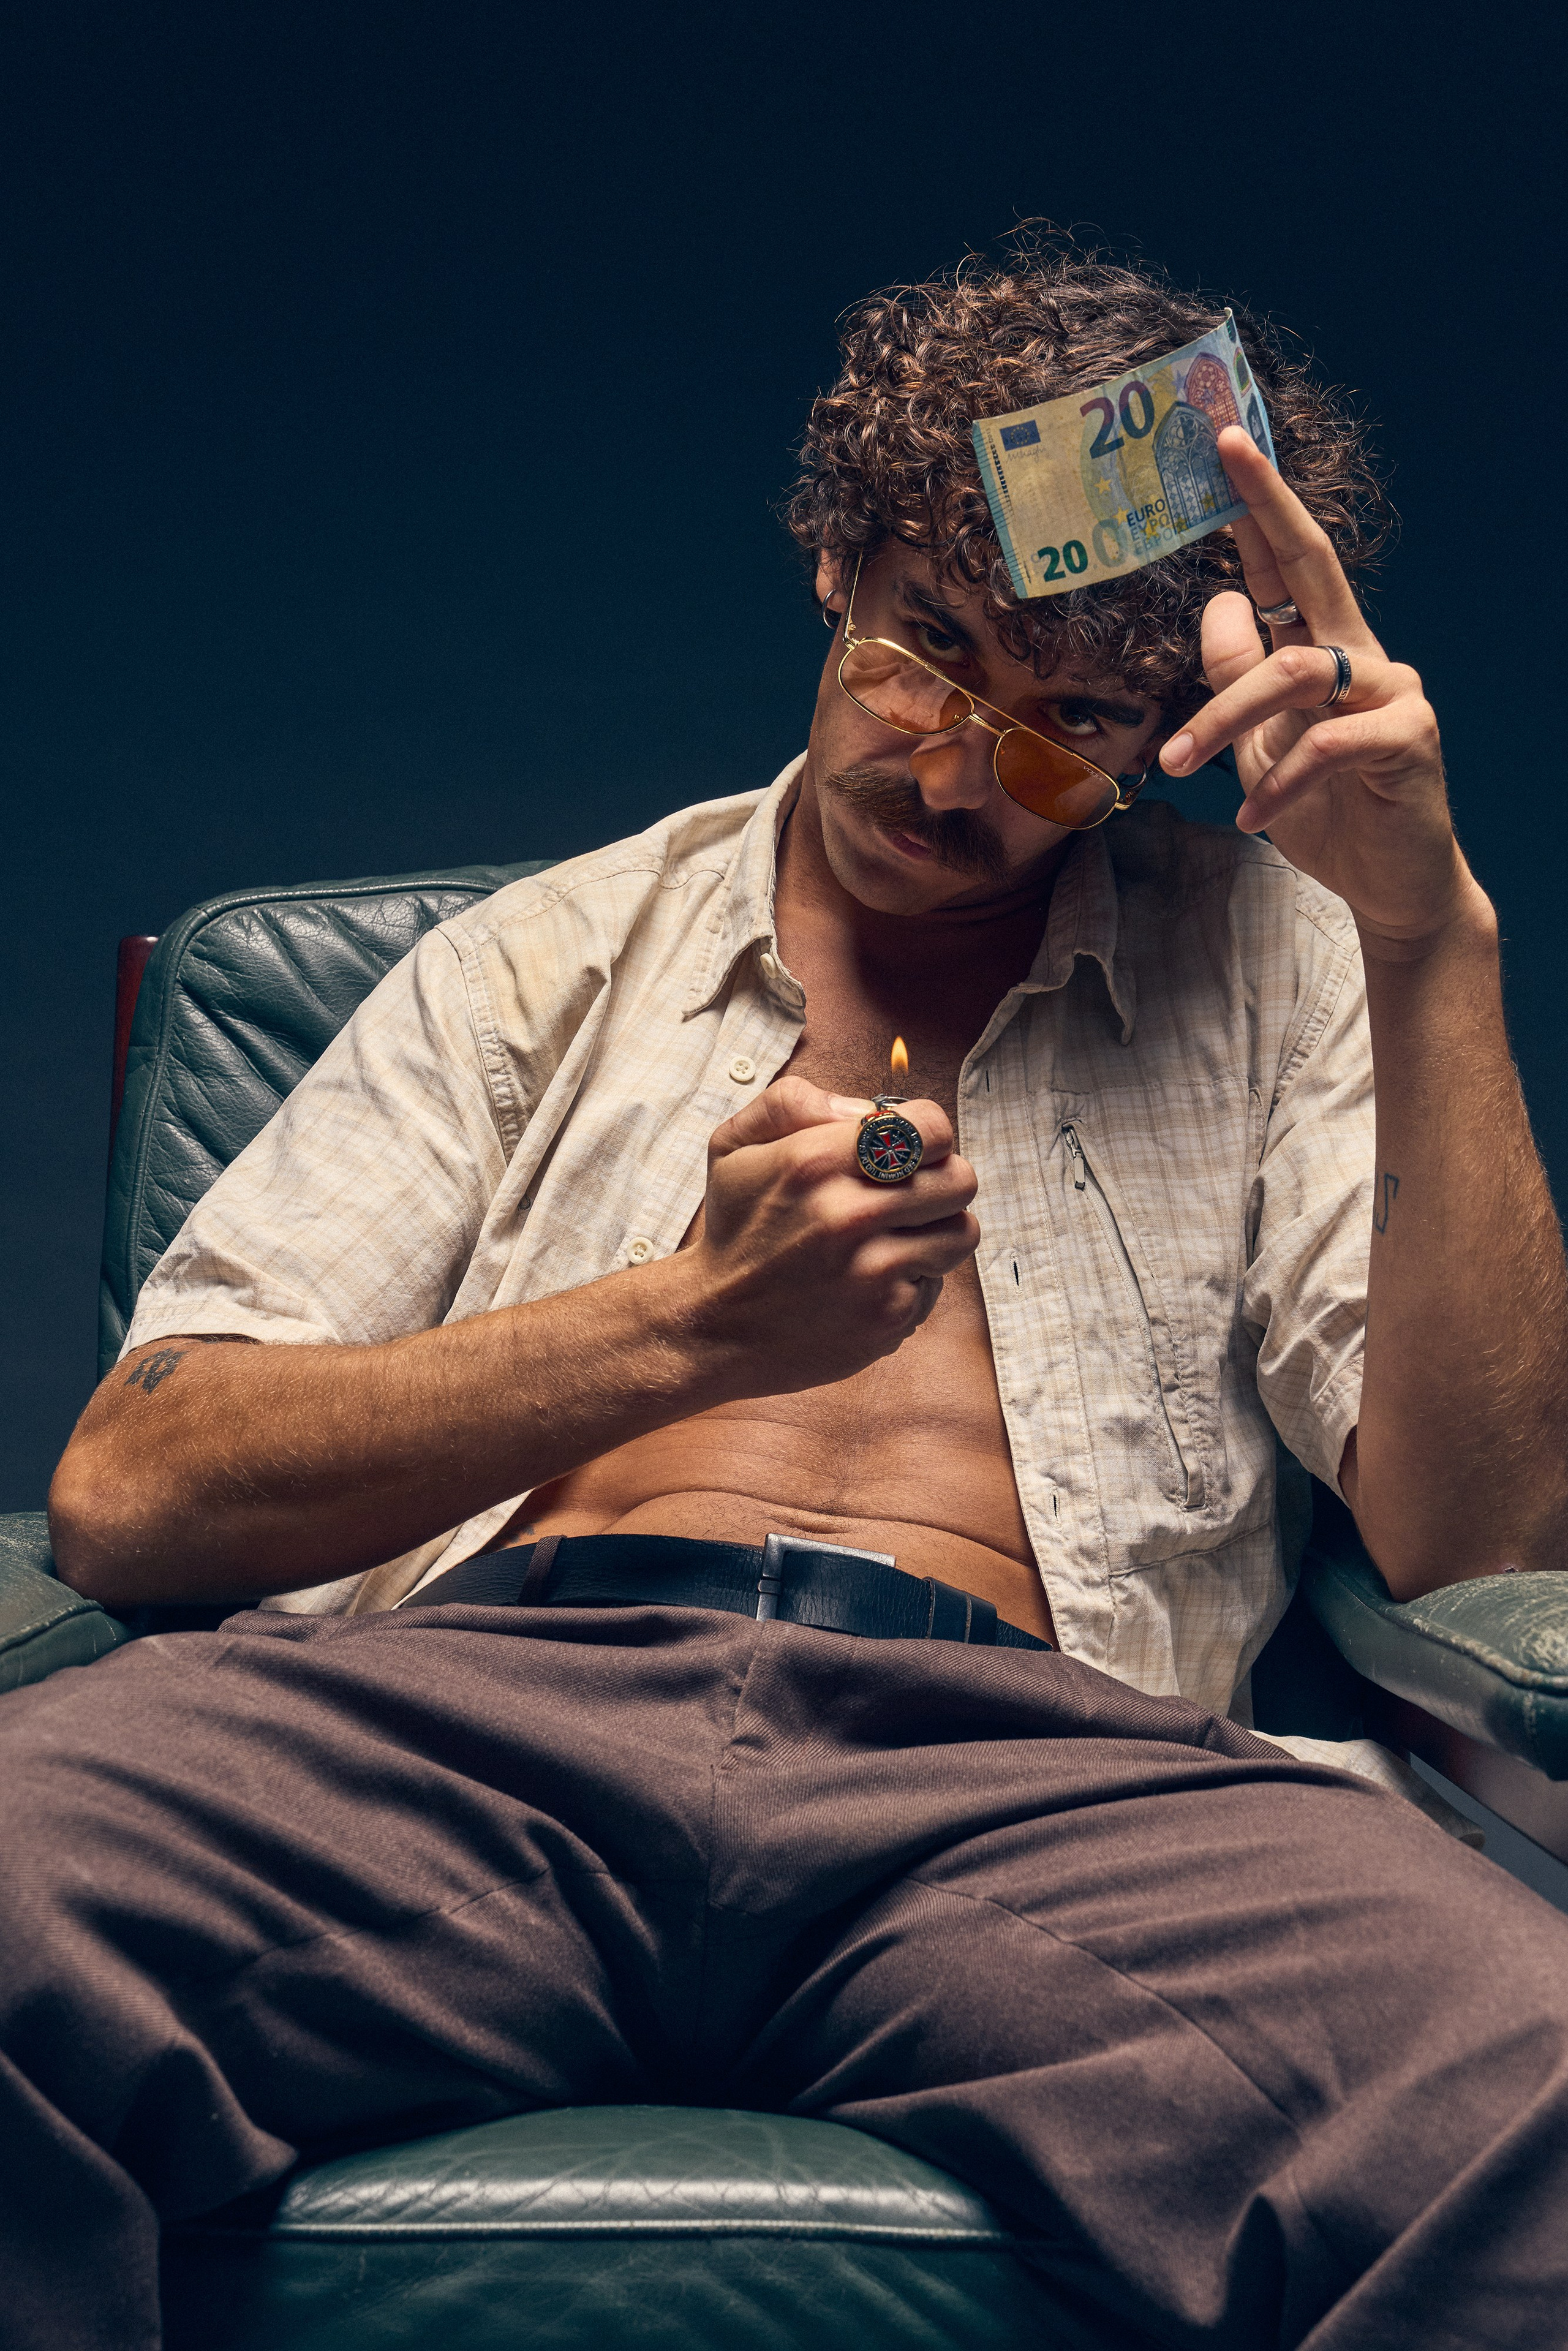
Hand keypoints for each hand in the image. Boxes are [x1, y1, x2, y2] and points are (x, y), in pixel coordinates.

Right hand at [690, 1075, 979, 1392]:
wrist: (713, 1325)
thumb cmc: (734, 1229)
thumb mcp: (735, 1146)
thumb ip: (794, 1103)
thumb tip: (870, 1109)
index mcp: (815, 1161)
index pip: (931, 1128)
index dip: (926, 1134)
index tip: (905, 1150)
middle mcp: (848, 1214)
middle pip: (960, 1178)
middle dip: (939, 1179)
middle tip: (907, 1193)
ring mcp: (872, 1271)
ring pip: (962, 1231)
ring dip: (935, 1231)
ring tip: (894, 1236)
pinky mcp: (886, 1316)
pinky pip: (937, 1283)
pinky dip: (911, 1280)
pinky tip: (869, 1281)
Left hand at [1159, 425, 1478, 952]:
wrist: (1389, 882)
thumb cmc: (1324, 809)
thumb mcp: (1260, 741)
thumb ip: (1239, 674)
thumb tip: (1219, 601)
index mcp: (1328, 646)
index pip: (1290, 563)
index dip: (1259, 505)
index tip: (1224, 446)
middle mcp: (1364, 653)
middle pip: (1316, 563)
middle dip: (1268, 505)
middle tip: (1225, 457)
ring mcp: (1392, 691)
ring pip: (1295, 670)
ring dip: (1222, 716)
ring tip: (1178, 766)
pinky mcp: (1409, 738)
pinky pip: (1325, 745)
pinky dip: (1278, 783)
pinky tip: (1252, 819)